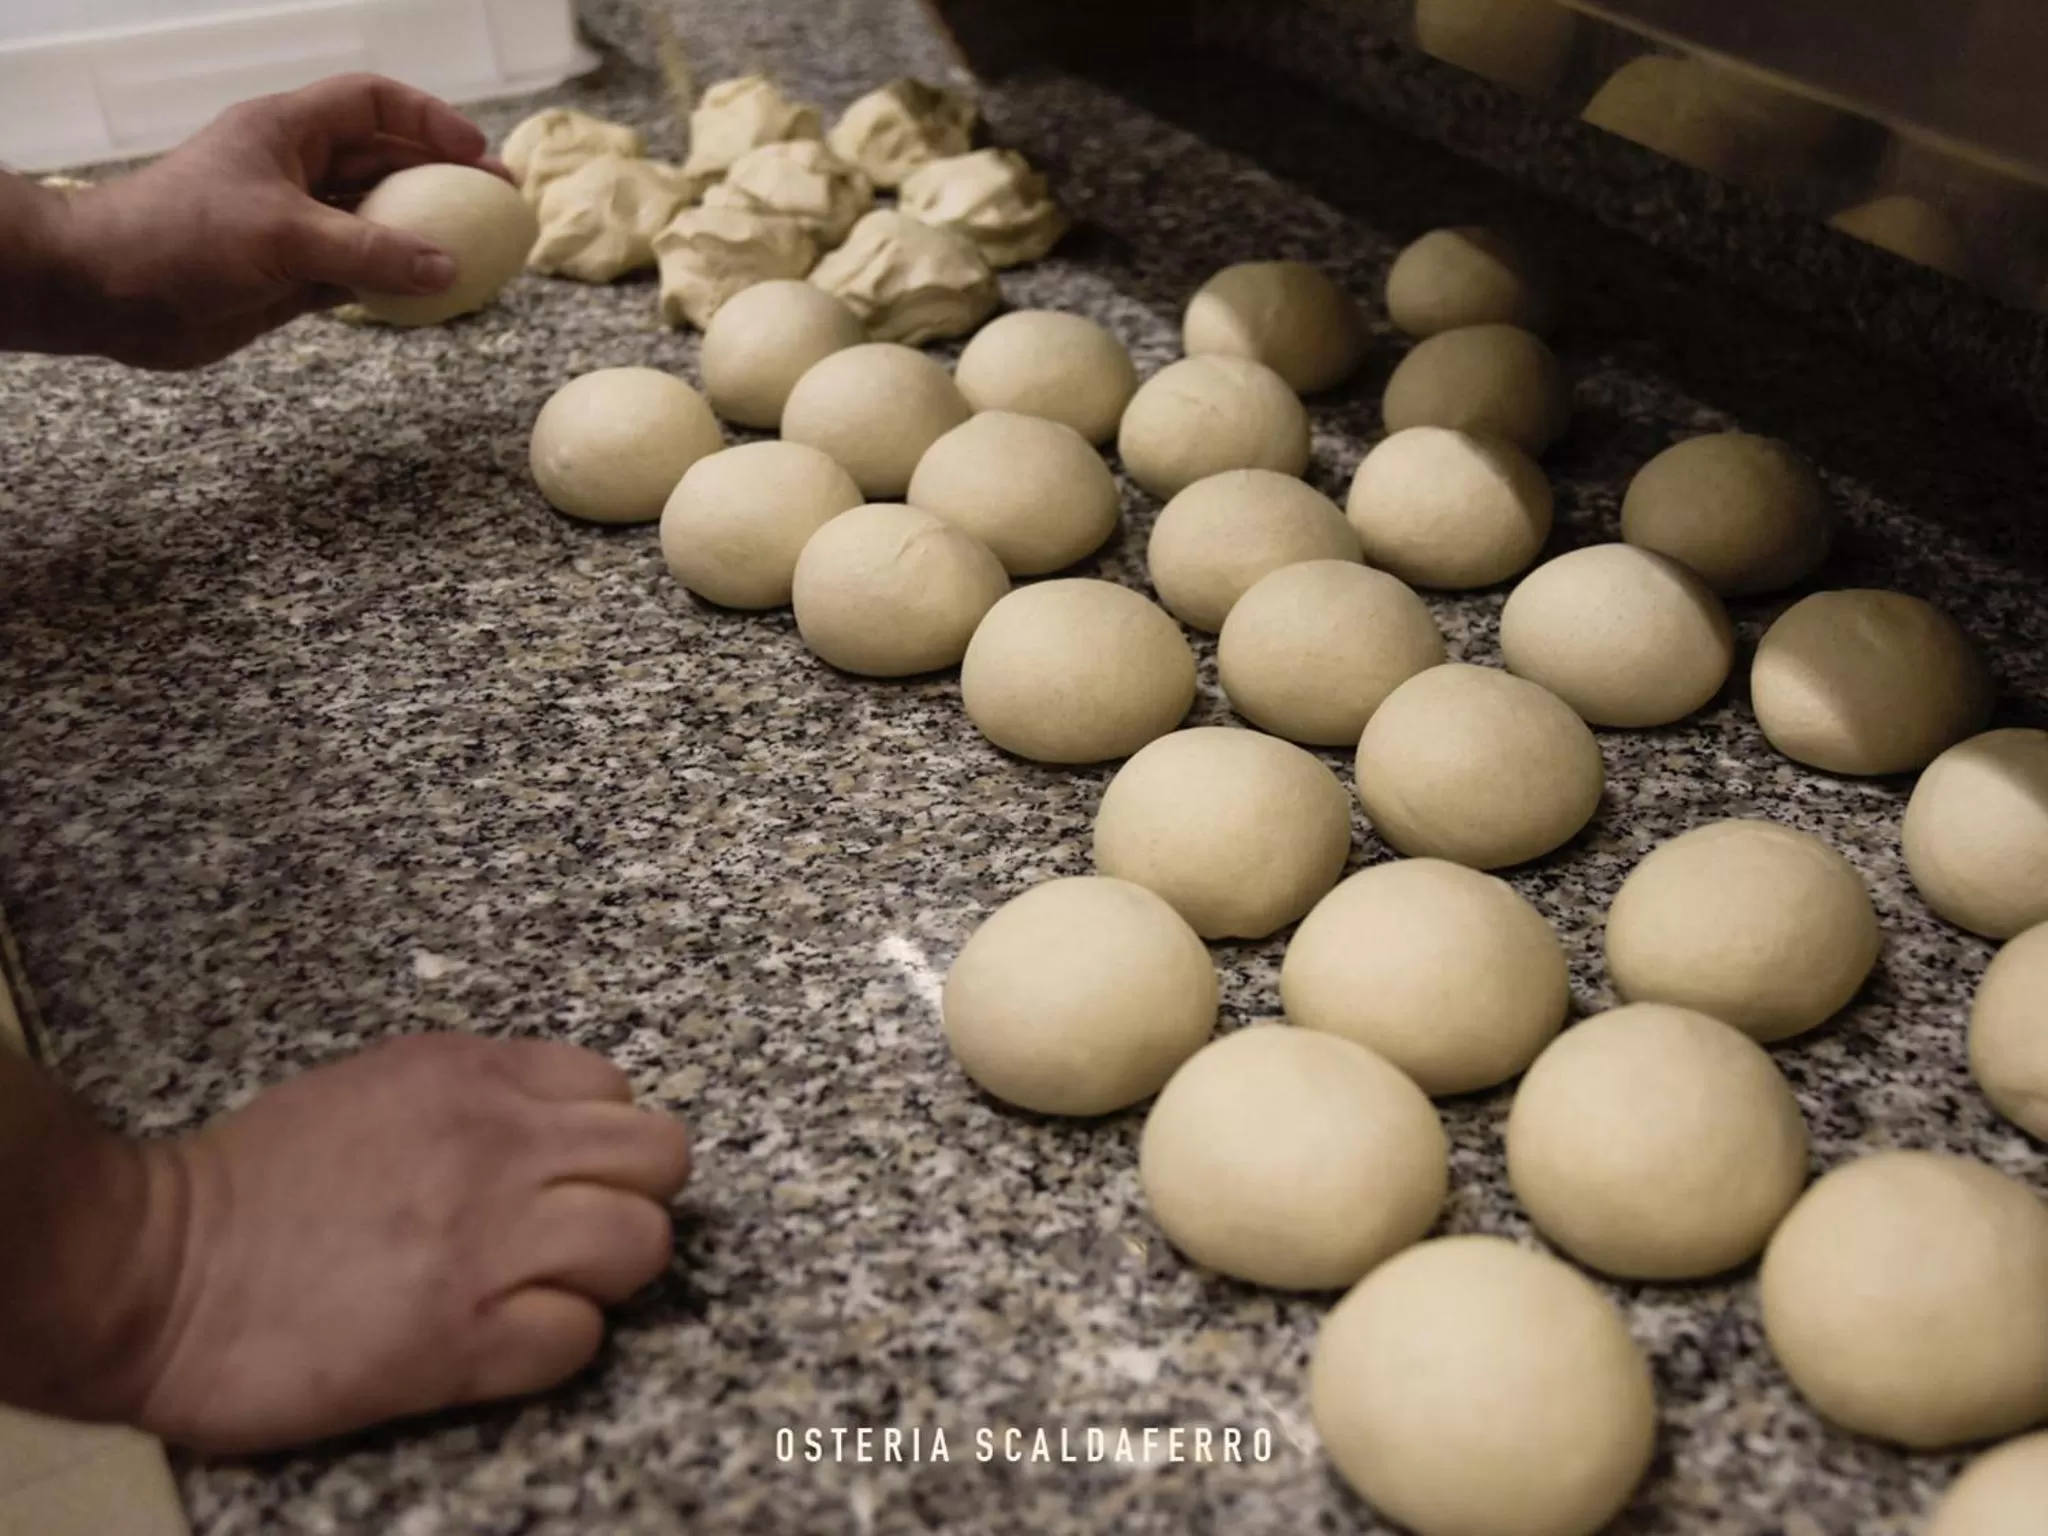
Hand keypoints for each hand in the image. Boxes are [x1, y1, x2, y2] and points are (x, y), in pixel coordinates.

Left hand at [48, 73, 501, 368]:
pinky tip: (431, 295)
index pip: (371, 104)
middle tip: (498, 204)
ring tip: (478, 253)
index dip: (428, 120)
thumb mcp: (284, 235)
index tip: (476, 152)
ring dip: (424, 236)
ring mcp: (295, 227)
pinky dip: (395, 284)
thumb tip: (446, 268)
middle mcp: (295, 173)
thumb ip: (371, 253)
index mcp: (287, 133)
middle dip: (442, 179)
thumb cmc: (183, 236)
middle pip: (385, 162)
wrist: (110, 293)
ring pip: (377, 222)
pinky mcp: (291, 278)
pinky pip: (360, 275)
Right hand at [117, 1034, 690, 1453]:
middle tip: (573, 1235)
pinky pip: (580, 1338)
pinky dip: (553, 1345)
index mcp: (473, 1076)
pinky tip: (496, 1342)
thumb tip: (547, 1125)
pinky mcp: (464, 1338)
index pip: (616, 1088)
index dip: (600, 1138)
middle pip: (661, 1159)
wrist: (153, 1268)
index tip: (564, 1173)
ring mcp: (488, 1242)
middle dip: (630, 1199)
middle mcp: (499, 1146)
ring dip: (603, 1276)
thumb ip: (475, 1095)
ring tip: (538, 1291)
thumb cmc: (252, 1184)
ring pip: (643, 1245)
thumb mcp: (377, 1088)